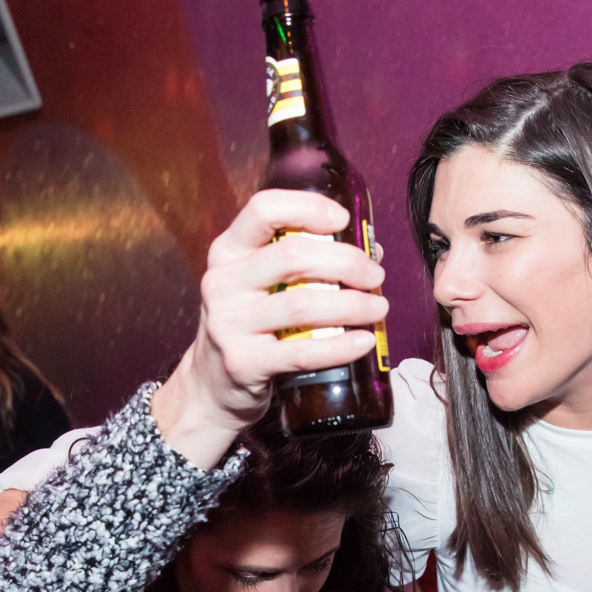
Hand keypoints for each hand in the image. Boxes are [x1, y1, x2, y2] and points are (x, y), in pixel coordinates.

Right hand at [150, 189, 387, 468]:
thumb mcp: (261, 284)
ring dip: (351, 305)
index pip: (264, 210)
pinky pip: (302, 353)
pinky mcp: (243, 362)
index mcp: (229, 251)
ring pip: (302, 305)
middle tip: (375, 276)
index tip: (343, 220)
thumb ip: (304, 261)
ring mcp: (229, 324)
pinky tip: (363, 341)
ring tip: (378, 308)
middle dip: (346, 262)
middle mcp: (223, 282)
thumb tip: (370, 251)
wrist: (213, 383)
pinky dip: (340, 347)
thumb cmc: (251, 324)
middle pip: (293, 256)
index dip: (308, 208)